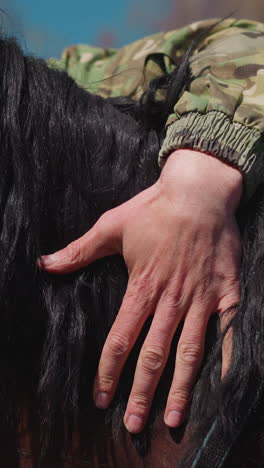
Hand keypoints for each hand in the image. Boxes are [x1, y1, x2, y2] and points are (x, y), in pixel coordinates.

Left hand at [40, 149, 241, 433]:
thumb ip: (79, 250)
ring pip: (189, 352)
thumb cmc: (155, 209)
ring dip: (180, 388)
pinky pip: (229, 332)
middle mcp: (171, 300)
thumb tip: (45, 264)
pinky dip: (227, 359)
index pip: (120, 338)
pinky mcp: (227, 293)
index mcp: (141, 287)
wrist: (199, 193)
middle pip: (153, 355)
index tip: (101, 397)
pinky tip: (222, 386)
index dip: (108, 370)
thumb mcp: (112, 226)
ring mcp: (201, 299)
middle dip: (141, 392)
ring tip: (171, 418)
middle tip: (134, 424)